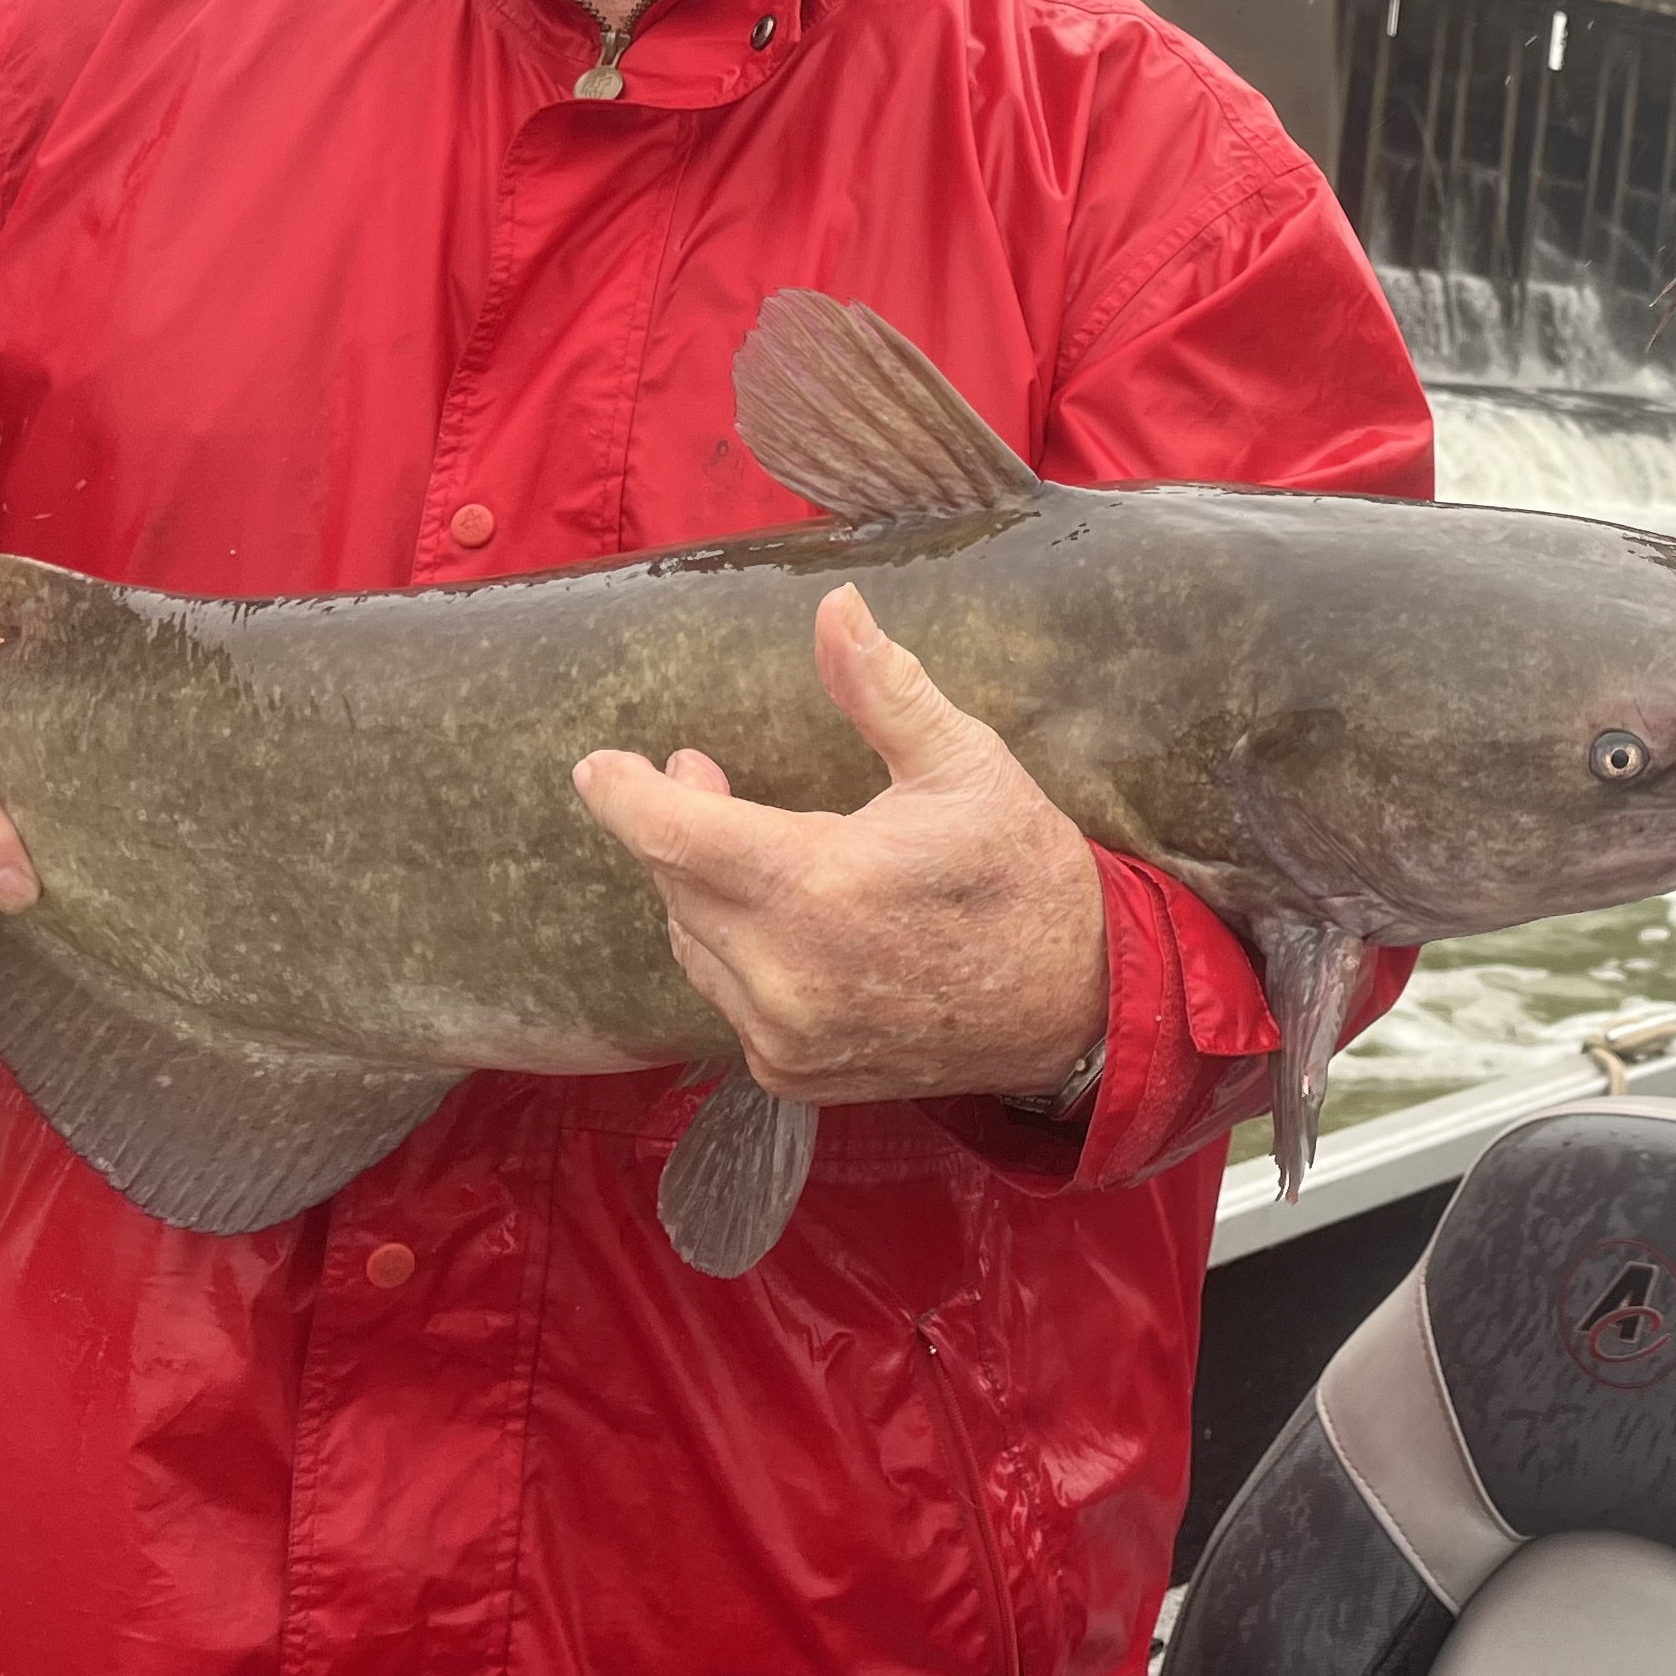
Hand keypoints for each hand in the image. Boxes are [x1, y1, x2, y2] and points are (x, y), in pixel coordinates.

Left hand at [572, 584, 1110, 1103]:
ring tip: (743, 842)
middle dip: (676, 822)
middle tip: (700, 771)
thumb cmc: (1024, 872)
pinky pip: (727, 999)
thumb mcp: (965, 763)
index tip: (597, 766)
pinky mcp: (793, 1071)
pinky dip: (736, 953)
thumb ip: (882, 688)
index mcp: (818, 885)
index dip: (623, 795)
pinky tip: (782, 923)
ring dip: (702, 889)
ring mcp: (785, 1033)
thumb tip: (835, 605)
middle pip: (677, 886)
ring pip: (694, 946)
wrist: (1078, 1003)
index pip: (670, 835)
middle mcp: (785, 973)